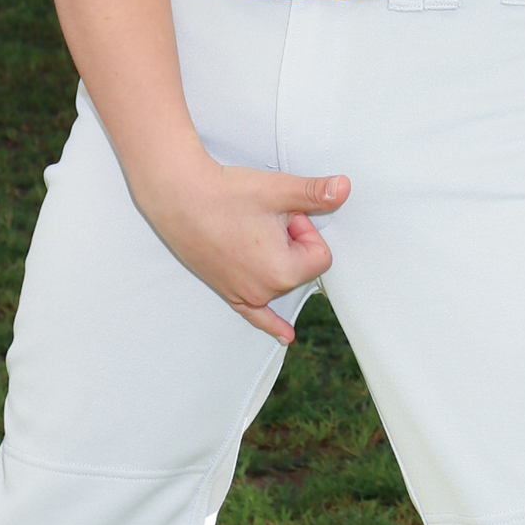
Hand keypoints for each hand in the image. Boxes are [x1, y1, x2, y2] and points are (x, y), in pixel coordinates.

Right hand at [135, 157, 351, 344]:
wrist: (179, 196)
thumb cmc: (226, 193)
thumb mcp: (280, 191)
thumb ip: (317, 194)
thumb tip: (345, 189)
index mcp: (282, 271)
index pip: (320, 255)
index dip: (305, 230)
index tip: (280, 214)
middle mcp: (264, 290)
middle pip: (300, 268)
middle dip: (289, 242)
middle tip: (260, 219)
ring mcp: (244, 294)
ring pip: (281, 279)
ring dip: (275, 257)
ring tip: (249, 232)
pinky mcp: (227, 291)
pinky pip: (255, 313)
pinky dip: (272, 323)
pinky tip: (285, 336)